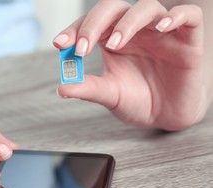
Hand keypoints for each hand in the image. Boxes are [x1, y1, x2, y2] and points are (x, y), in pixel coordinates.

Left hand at [53, 0, 205, 130]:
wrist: (167, 116)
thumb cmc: (138, 101)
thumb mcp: (110, 95)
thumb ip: (89, 89)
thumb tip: (61, 88)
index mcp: (111, 40)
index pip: (90, 24)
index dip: (74, 30)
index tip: (59, 44)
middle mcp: (134, 31)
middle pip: (113, 8)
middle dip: (93, 24)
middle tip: (81, 48)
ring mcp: (160, 32)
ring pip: (146, 8)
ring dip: (126, 23)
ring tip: (114, 45)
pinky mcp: (187, 38)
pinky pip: (187, 15)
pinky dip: (176, 16)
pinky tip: (162, 27)